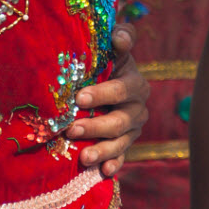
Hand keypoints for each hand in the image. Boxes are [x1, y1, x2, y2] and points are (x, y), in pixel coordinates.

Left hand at [69, 25, 148, 177]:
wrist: (108, 79)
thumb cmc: (105, 59)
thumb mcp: (112, 46)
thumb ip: (121, 36)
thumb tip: (118, 37)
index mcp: (135, 83)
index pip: (121, 90)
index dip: (103, 94)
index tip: (78, 98)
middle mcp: (137, 108)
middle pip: (120, 120)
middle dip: (96, 126)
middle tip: (71, 128)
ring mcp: (132, 129)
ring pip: (120, 142)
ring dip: (102, 150)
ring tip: (83, 157)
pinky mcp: (125, 144)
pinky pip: (122, 157)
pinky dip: (113, 164)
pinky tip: (103, 171)